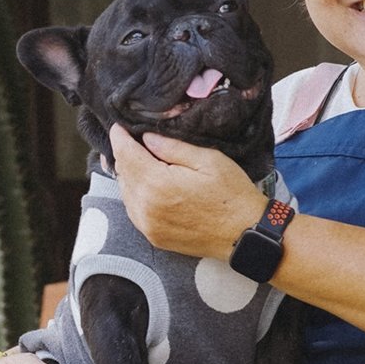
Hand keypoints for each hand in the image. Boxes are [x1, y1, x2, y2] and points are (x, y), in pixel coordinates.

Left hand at [109, 124, 267, 259]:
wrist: (244, 234)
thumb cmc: (231, 194)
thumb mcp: (208, 159)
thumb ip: (172, 147)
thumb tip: (147, 137)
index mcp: (157, 184)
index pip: (125, 154)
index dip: (120, 137)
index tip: (120, 127)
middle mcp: (145, 206)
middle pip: (122, 173)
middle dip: (126, 155)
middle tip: (137, 142)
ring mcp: (147, 224)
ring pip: (126, 192)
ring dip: (131, 175)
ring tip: (146, 163)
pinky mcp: (153, 236)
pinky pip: (134, 210)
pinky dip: (137, 195)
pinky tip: (152, 187)